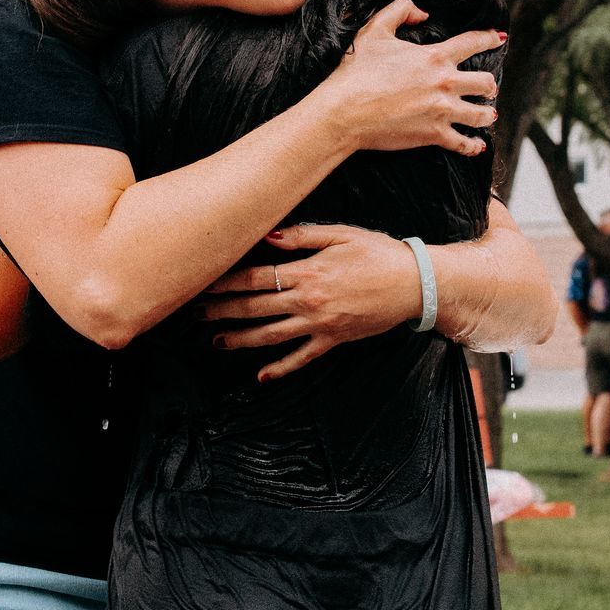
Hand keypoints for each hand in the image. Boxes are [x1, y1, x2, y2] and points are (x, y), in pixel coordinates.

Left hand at [198, 225, 420, 381]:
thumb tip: (268, 236)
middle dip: (223, 310)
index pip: (255, 278)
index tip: (203, 283)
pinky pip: (302, 358)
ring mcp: (320, 324)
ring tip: (216, 340)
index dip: (226, 281)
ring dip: (241, 339)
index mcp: (307, 272)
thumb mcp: (341, 234)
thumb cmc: (378, 253)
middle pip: (255, 307)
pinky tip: (261, 376)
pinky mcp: (333, 340)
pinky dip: (281, 368)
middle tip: (195, 313)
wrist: (413, 284)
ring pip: (271, 335)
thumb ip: (302, 236)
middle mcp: (308, 301)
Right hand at [316, 0, 501, 156]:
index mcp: (434, 57)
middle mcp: (445, 83)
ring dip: (487, 113)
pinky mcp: (434, 135)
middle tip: (487, 86)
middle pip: (485, 82)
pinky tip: (477, 145)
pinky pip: (463, 142)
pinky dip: (473, 145)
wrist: (344, 111)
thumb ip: (400, 11)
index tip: (499, 38)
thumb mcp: (374, 30)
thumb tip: (421, 12)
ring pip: (481, 113)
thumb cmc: (356, 71)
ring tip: (489, 113)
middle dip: (488, 84)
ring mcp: (442, 111)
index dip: (489, 38)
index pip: (472, 43)